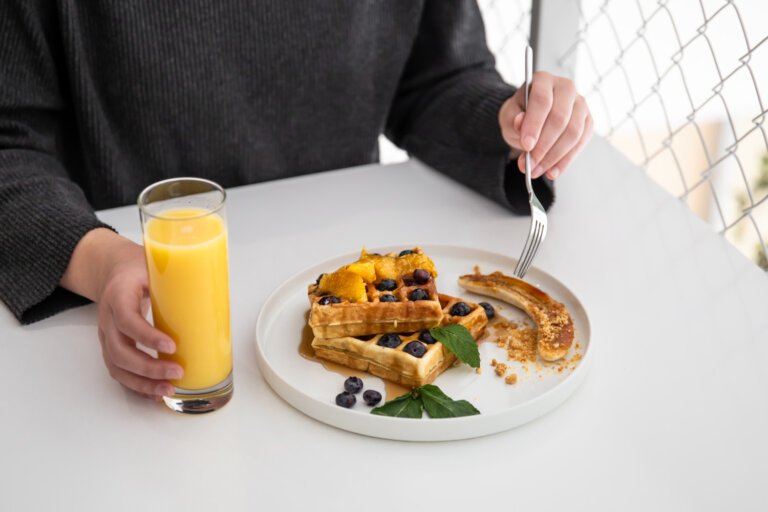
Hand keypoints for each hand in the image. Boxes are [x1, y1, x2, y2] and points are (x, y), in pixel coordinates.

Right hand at [60, 229, 182, 399]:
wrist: (112, 271)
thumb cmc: (138, 268)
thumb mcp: (155, 265)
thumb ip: (179, 278)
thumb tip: (217, 293)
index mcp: (118, 294)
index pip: (127, 319)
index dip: (147, 336)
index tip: (172, 345)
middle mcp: (108, 318)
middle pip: (120, 350)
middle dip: (148, 367)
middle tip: (177, 371)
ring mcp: (107, 335)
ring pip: (117, 366)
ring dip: (142, 383)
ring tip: (168, 390)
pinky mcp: (111, 346)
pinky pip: (119, 371)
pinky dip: (137, 385)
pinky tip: (156, 392)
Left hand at [498, 71, 592, 179]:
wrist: (530, 117)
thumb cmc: (520, 113)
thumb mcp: (510, 115)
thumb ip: (514, 119)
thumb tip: (520, 122)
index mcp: (543, 80)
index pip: (542, 101)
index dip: (534, 125)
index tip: (526, 145)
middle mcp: (566, 88)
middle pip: (560, 118)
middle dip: (544, 146)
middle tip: (529, 165)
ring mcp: (580, 104)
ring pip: (573, 133)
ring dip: (554, 157)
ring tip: (537, 171)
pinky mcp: (587, 121)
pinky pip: (580, 143)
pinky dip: (566, 161)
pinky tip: (552, 171)